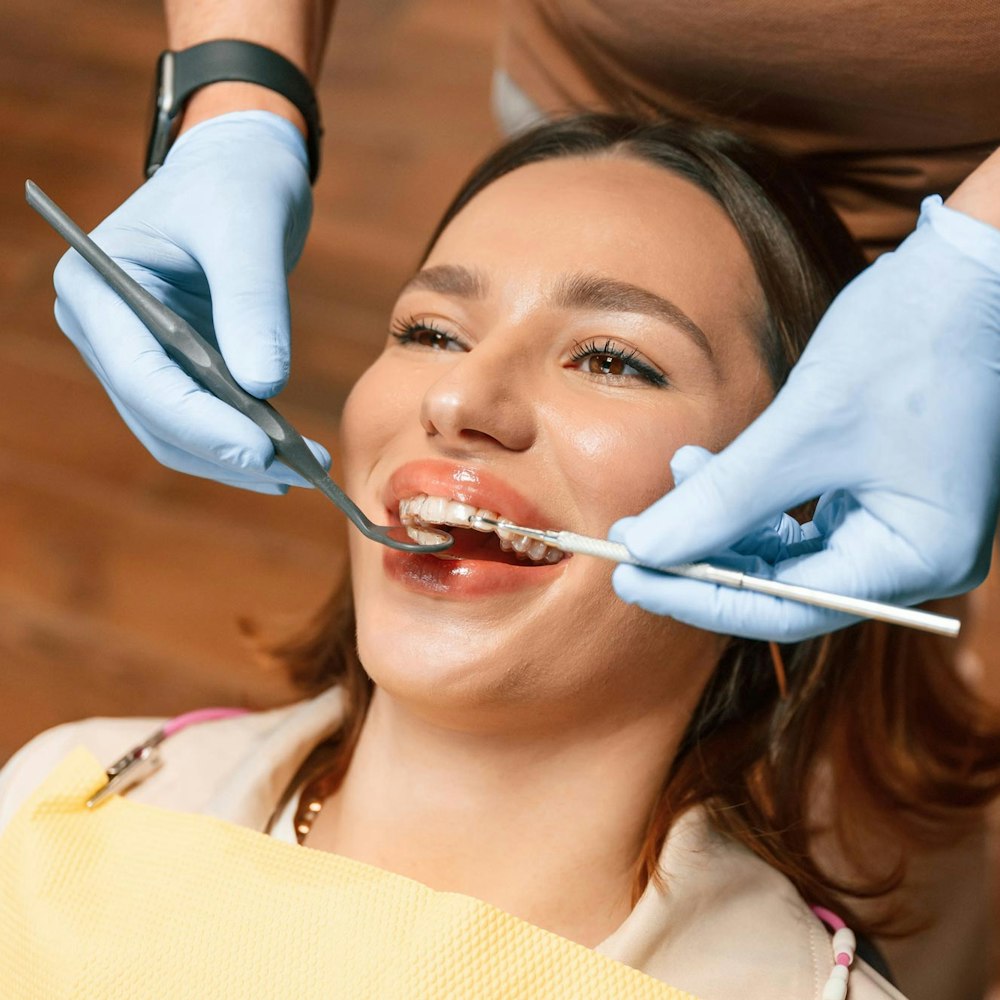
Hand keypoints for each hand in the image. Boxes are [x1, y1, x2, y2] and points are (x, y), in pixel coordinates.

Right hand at [53, 110, 329, 492]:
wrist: (240, 167)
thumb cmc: (237, 181)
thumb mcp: (249, 229)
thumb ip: (253, 303)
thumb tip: (264, 387)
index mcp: (96, 285)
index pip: (141, 374)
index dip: (200, 422)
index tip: (263, 451)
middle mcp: (102, 326)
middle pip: (156, 414)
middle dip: (225, 449)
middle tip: (296, 473)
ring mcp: (133, 351)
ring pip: (175, 430)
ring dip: (235, 458)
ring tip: (303, 470)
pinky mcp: (171, 364)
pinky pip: (200, 419)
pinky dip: (240, 441)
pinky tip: (288, 457)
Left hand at [611, 197, 999, 640]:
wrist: (976, 269)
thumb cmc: (912, 341)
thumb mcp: (805, 428)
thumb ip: (722, 498)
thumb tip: (644, 548)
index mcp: (917, 558)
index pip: (787, 608)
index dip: (699, 597)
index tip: (629, 577)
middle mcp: (913, 557)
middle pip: (783, 586)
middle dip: (702, 557)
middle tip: (631, 537)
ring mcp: (898, 525)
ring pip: (785, 551)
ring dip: (721, 521)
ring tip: (674, 474)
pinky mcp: (879, 491)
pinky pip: (799, 515)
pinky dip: (748, 497)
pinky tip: (704, 463)